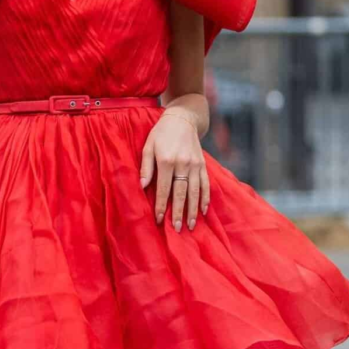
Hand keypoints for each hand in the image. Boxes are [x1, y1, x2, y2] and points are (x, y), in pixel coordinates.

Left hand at [139, 110, 209, 230]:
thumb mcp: (148, 146)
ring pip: (195, 191)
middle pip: (181, 193)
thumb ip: (146, 167)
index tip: (158, 220)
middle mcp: (182, 164)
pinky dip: (205, 198)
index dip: (161, 205)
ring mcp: (195, 165)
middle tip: (176, 229)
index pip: (163, 188)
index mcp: (167, 160)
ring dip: (193, 210)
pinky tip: (203, 211)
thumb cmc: (161, 134)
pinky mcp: (203, 164)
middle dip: (178, 212)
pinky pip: (206, 184)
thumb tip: (142, 186)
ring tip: (190, 225)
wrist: (183, 119)